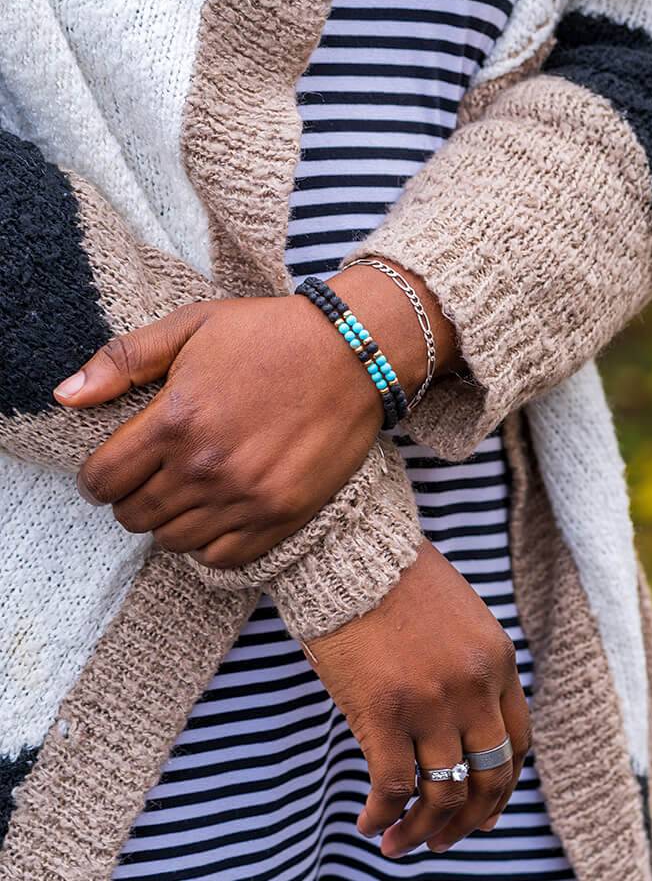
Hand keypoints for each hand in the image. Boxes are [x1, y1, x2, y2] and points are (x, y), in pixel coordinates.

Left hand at [53, 263, 456, 566]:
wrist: (354, 351)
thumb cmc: (272, 333)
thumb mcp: (193, 326)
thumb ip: (124, 359)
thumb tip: (65, 397)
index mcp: (175, 418)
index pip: (102, 479)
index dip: (97, 478)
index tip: (112, 471)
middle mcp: (205, 465)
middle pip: (134, 515)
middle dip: (132, 499)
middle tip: (152, 479)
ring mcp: (246, 495)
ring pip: (174, 540)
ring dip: (170, 521)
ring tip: (188, 495)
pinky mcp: (282, 514)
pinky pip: (222, 558)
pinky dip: (209, 545)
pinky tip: (217, 516)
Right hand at [303, 539, 531, 857]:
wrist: (354, 554)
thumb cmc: (398, 581)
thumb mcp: (460, 619)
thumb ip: (472, 667)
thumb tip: (465, 722)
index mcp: (498, 661)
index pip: (517, 744)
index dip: (502, 787)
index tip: (485, 809)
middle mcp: (475, 688)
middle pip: (489, 778)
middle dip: (470, 819)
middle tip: (445, 840)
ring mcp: (433, 703)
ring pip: (444, 794)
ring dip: (425, 831)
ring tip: (401, 845)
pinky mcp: (385, 714)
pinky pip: (393, 789)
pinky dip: (383, 817)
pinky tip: (369, 824)